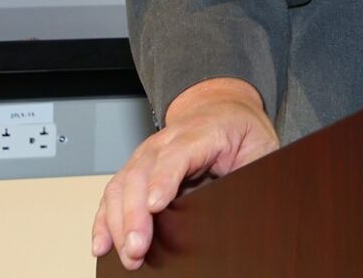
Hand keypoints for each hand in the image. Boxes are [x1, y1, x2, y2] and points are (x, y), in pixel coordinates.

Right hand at [91, 77, 279, 269]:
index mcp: (200, 131)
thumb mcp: (260, 144)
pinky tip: (103, 244)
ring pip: (121, 185)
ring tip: (127, 254)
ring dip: (117, 222)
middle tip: (138, 248)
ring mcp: (146, 155)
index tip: (156, 205)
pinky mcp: (136, 169)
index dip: (164, 179)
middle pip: (141, 174)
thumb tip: (255, 200)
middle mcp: (165, 141)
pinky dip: (104, 220)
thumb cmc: (240, 128)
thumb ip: (256, 168)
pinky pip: (113, 194)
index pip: (177, 154)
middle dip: (135, 214)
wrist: (221, 107)